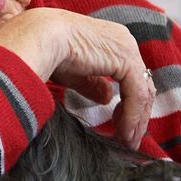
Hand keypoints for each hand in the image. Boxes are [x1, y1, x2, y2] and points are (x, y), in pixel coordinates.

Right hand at [0, 7, 154, 148]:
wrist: (39, 38)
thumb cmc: (46, 50)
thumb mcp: (73, 72)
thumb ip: (92, 83)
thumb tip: (107, 97)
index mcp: (111, 38)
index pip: (130, 74)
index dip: (128, 101)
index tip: (119, 124)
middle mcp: (124, 40)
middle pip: (140, 83)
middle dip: (136, 114)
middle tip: (130, 139)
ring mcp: (127, 49)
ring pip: (142, 91)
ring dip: (135, 120)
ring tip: (127, 141)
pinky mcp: (126, 61)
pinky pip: (136, 95)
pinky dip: (131, 117)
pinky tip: (123, 133)